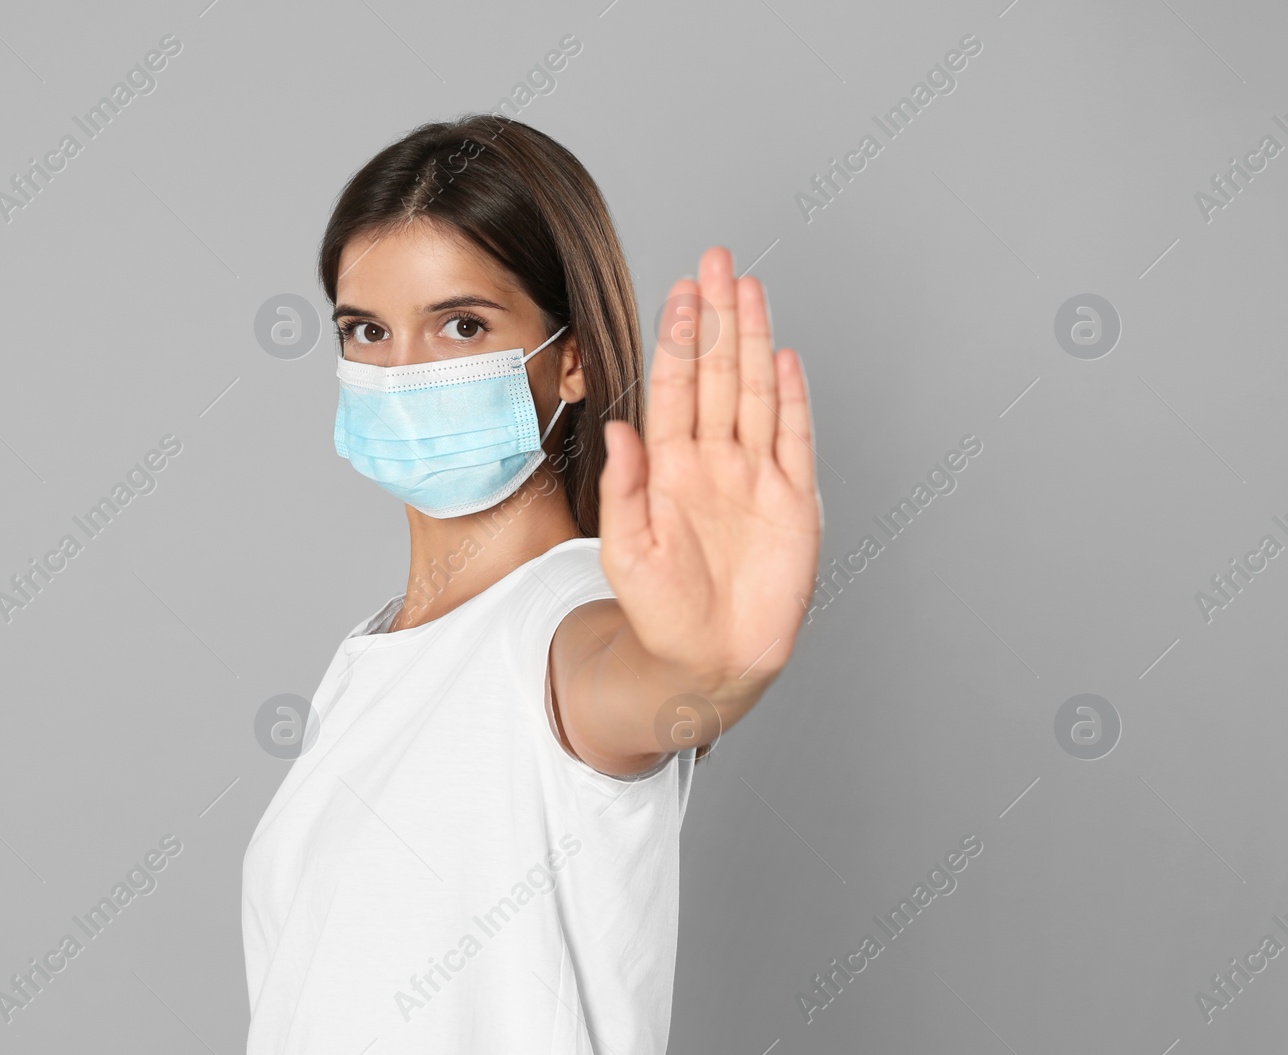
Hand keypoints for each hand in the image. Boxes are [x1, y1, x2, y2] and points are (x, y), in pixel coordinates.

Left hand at [598, 246, 821, 699]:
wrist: (708, 662)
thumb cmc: (660, 613)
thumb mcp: (626, 551)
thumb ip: (624, 488)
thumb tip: (619, 428)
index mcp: (669, 469)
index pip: (676, 387)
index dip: (681, 338)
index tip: (680, 290)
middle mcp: (713, 462)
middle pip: (718, 373)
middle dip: (717, 316)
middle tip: (715, 259)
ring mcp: (755, 478)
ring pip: (756, 392)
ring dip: (753, 340)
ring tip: (748, 288)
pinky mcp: (792, 503)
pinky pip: (794, 439)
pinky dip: (793, 399)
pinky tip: (785, 357)